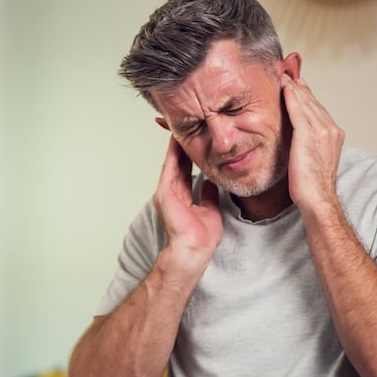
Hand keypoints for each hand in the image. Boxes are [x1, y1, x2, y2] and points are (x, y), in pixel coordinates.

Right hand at [153, 136, 221, 263]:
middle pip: (178, 162)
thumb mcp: (210, 210)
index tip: (196, 139)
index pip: (186, 170)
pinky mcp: (165, 192)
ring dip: (177, 144)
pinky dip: (173, 152)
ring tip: (181, 126)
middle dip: (183, 145)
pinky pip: (170, 167)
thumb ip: (208, 195)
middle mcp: (172, 192)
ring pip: (173, 161)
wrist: (194, 250)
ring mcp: (167, 191)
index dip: (190, 154)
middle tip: (188, 126)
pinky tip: (177, 138)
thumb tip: (211, 182)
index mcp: (181, 196)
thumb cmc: (201, 238)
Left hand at [280, 75, 344, 212]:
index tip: (297, 84)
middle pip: (313, 103)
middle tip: (288, 73)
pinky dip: (292, 97)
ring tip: (284, 76)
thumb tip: (298, 138)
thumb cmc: (312, 185)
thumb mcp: (313, 159)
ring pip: (306, 103)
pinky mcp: (309, 135)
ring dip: (294, 88)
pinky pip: (299, 110)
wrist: (317, 198)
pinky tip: (285, 88)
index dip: (306, 96)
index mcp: (334, 134)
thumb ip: (309, 143)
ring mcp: (322, 131)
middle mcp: (331, 129)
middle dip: (300, 87)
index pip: (318, 109)